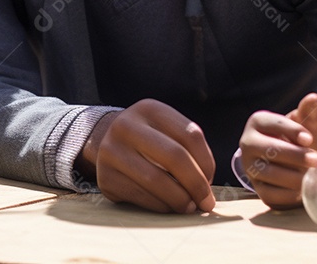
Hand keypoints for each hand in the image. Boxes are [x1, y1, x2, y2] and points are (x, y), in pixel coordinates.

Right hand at [88, 99, 215, 213]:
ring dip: (180, 199)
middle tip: (206, 201)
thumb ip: (188, 147)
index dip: (206, 162)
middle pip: (174, 156)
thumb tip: (207, 181)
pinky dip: (161, 206)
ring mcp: (112, 152)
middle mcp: (127, 126)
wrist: (105, 143)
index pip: (190, 135)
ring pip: (156, 180)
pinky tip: (168, 206)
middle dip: (196, 184)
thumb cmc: (148, 140)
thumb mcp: (165, 129)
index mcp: (150, 109)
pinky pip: (141, 197)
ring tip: (189, 206)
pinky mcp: (105, 178)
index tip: (211, 179)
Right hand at [239, 92, 316, 209]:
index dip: (291, 131)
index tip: (309, 139)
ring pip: (268, 173)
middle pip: (268, 149)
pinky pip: (270, 194)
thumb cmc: (299, 139)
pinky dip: (287, 195)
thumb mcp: (306, 123)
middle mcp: (248, 143)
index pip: (272, 123)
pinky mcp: (257, 188)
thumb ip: (310, 112)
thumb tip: (314, 98)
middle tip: (316, 160)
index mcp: (258, 122)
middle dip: (294, 155)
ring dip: (293, 177)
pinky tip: (303, 192)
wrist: (293, 162)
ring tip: (313, 177)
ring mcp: (250, 167)